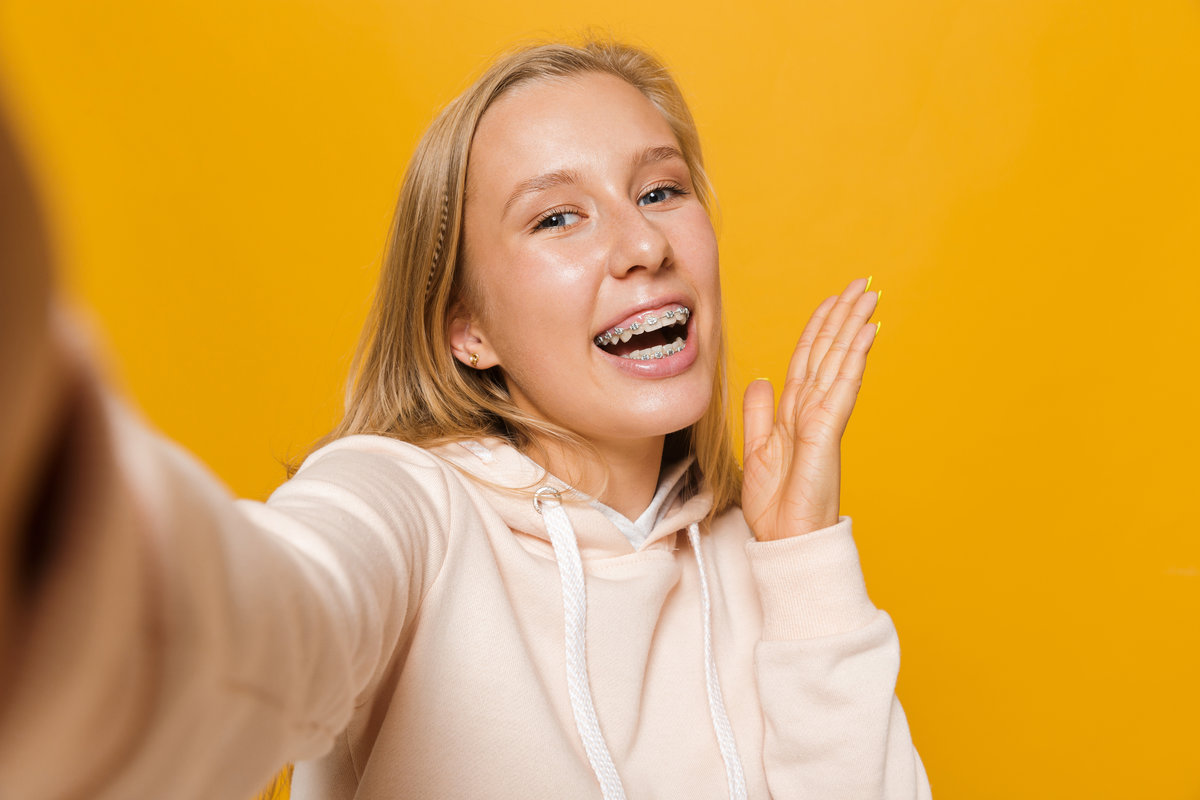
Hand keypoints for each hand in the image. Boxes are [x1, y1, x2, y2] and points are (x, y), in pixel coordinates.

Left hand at [741, 277, 879, 540]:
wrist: (783, 540)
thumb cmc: (776, 505)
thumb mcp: (755, 450)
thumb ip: (758, 413)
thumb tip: (761, 380)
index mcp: (794, 412)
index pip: (808, 358)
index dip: (820, 327)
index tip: (834, 300)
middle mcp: (812, 410)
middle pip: (828, 352)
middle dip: (843, 317)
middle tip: (861, 284)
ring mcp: (822, 420)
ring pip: (838, 363)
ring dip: (853, 327)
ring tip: (868, 297)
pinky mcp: (826, 433)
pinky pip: (841, 388)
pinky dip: (852, 360)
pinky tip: (865, 335)